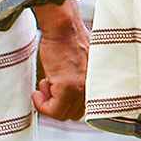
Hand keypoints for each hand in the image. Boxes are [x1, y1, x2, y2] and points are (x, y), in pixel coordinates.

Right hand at [31, 5, 87, 121]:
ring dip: (49, 103)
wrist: (62, 26)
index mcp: (102, 82)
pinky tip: (38, 91)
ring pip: (63, 114)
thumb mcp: (84, 63)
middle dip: (58, 104)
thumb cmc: (70, 39)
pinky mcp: (69, 86)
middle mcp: (95, 88)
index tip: (57, 95)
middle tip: (49, 86)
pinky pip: (53, 110)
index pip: (88, 108)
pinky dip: (42, 104)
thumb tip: (73, 94)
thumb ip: (83, 79)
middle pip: (75, 113)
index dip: (69, 104)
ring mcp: (82, 87)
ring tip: (46, 83)